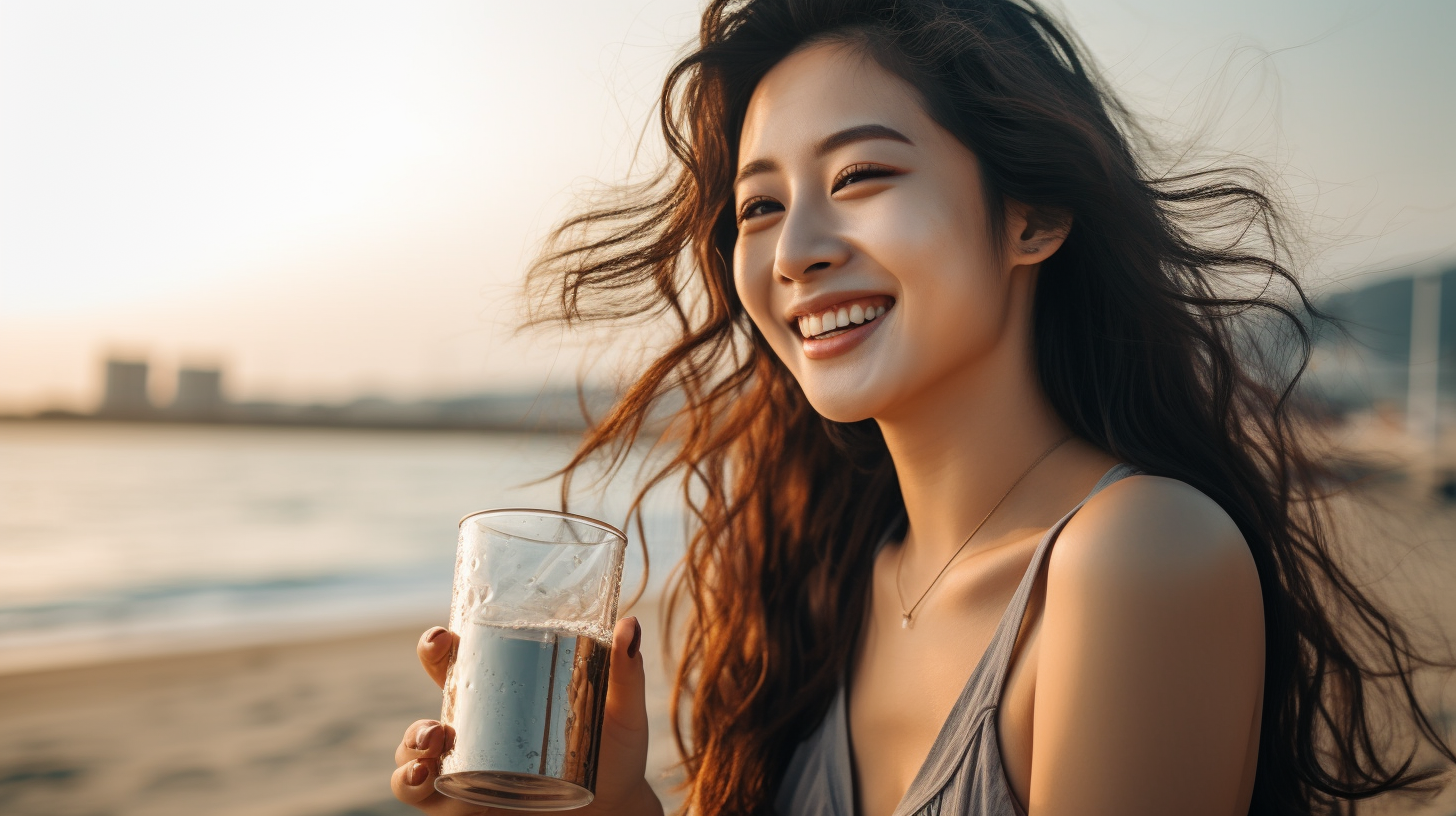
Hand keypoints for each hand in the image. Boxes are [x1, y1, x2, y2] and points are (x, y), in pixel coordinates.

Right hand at [391, 617, 663, 815]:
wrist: (618, 808)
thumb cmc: (616, 751)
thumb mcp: (621, 709)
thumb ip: (625, 671)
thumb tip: (628, 623)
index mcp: (501, 695)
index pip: (457, 665)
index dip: (437, 648)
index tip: (443, 638)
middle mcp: (475, 731)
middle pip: (426, 707)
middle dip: (415, 716)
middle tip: (439, 716)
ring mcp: (468, 770)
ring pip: (412, 756)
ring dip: (408, 751)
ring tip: (432, 747)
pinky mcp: (467, 807)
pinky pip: (427, 800)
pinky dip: (414, 788)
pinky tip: (428, 779)